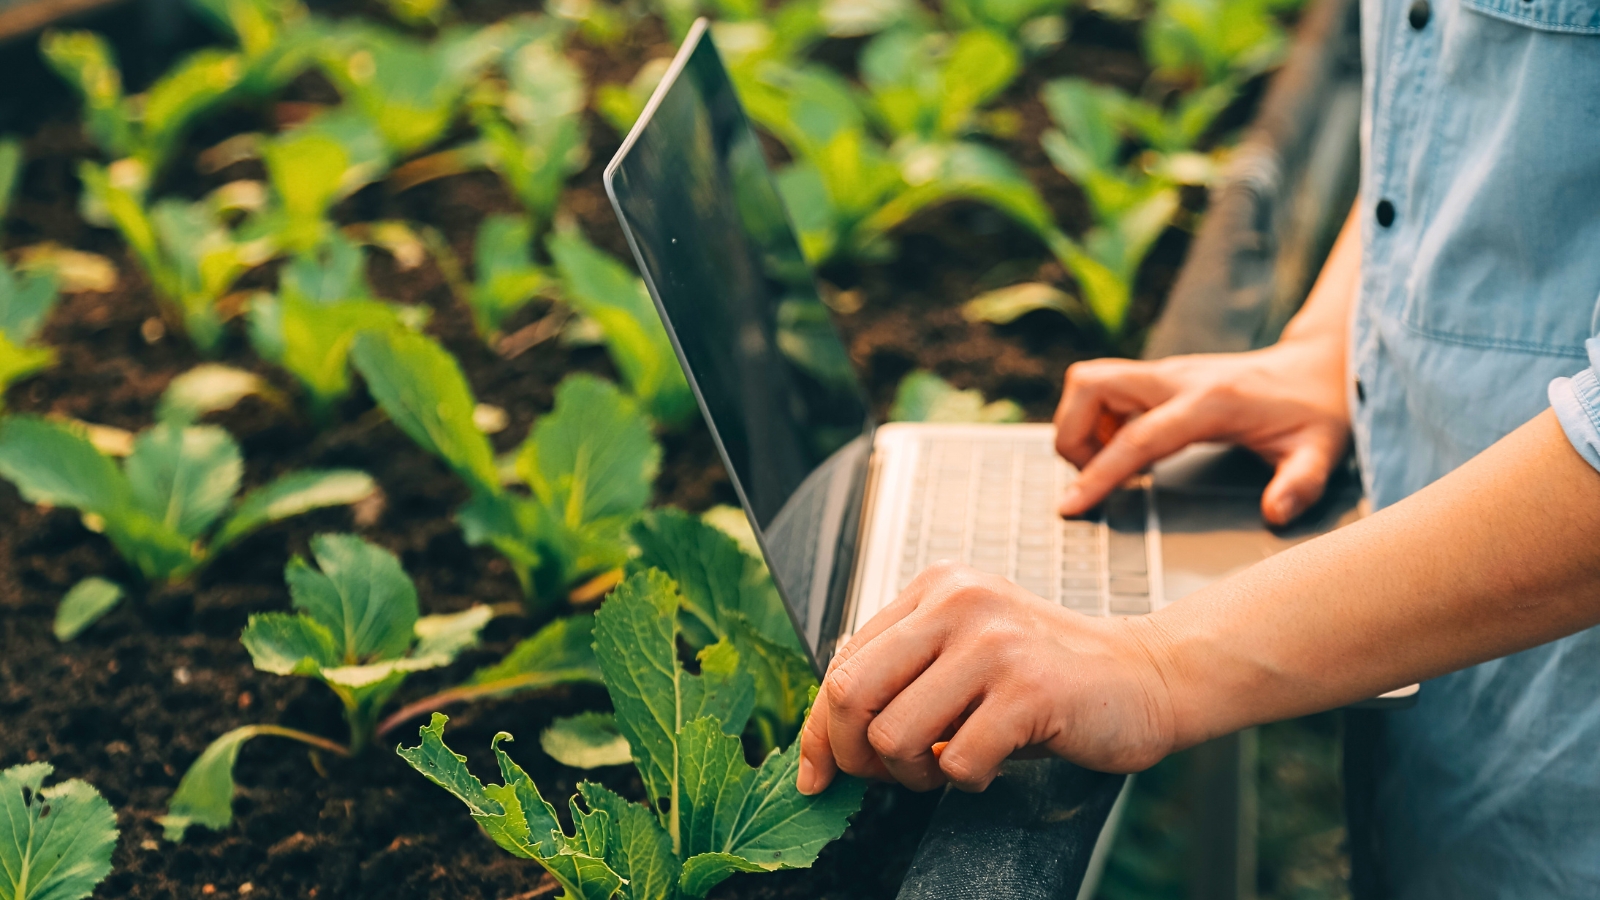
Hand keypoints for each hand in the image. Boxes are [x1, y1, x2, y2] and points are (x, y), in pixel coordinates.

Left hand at [795, 562, 1177, 794]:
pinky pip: (956, 763)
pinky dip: (966, 782)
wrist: (1146, 674)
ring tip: (948, 767)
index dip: (819, 729)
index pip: (842, 662)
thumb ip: (903, 670)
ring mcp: (994, 644)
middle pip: (849, 694)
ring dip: (913, 775)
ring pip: (893, 737)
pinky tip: (993, 764)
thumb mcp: (966, 649)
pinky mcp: (1028, 691)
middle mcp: (958, 604)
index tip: (817, 773)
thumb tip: (824, 730)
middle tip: (887, 776)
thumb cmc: (1048, 674)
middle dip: (854, 755)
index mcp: (935, 589)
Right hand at [1053, 338, 1349, 523]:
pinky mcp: (1157, 377)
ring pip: (1088, 383)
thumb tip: (1275, 514)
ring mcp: (1163, 373)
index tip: (1070, 507)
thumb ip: (1301, 483)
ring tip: (1115, 465)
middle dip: (1072, 435)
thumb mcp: (1321, 452)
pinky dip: (1099, 422)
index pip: (1138, 438)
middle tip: (1096, 476)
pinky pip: (1103, 390)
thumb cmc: (1315, 414)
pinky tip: (1132, 451)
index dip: (1099, 473)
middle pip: (1089, 385)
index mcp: (1209, 402)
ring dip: (1082, 427)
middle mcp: (1177, 378)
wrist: (1317, 368)